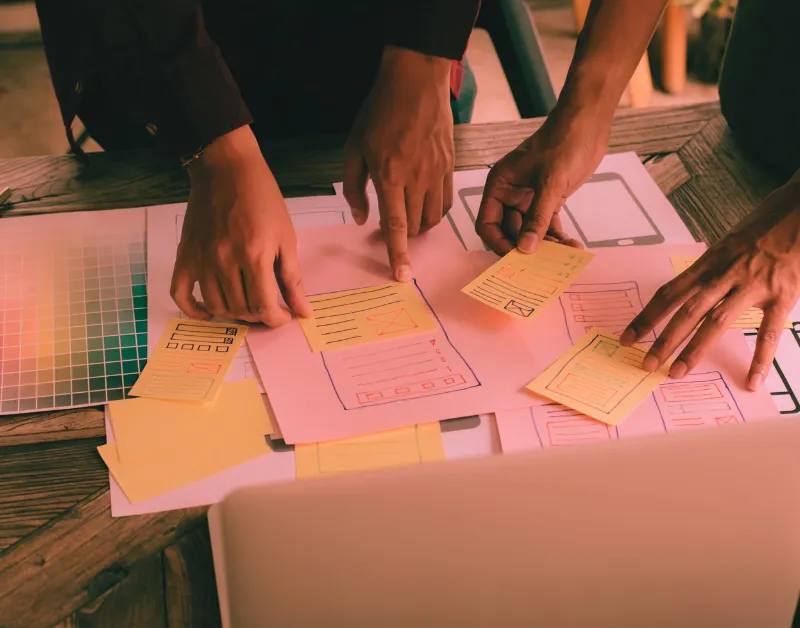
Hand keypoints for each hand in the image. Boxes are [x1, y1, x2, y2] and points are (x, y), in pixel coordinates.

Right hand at [170, 125, 311, 325]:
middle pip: (240, 309)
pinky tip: (210, 312)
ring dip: (234, 313)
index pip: (263, 306)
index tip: (283, 317)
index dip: (276, 319)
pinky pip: (181, 293)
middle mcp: (225, 261)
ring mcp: (201, 260)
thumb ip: (293, 278)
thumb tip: (303, 312)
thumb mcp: (286, 237)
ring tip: (246, 306)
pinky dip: (194, 310)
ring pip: (216, 306)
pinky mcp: (185, 255)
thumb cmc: (263, 200)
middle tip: (267, 307)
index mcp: (254, 256)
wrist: (226, 169)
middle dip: (258, 315)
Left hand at [343, 46, 453, 280]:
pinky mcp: (449, 166)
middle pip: (415, 226)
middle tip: (389, 229)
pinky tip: (423, 205)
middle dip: (403, 238)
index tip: (402, 276)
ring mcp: (437, 172)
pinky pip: (446, 202)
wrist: (415, 80)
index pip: (395, 226)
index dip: (397, 254)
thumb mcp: (354, 148)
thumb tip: (360, 219)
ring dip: (419, 226)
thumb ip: (355, 188)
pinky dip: (434, 212)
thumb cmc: (379, 111)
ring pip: (432, 218)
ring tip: (406, 217)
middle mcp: (417, 178)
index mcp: (389, 175)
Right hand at [476, 105, 608, 253]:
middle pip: (509, 232)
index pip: (488, 224)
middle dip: (525, 248)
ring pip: (530, 231)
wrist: (587, 124)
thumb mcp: (550, 183)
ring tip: (563, 255)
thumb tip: (526, 249)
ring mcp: (529, 198)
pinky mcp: (548, 200)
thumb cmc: (562, 143)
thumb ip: (537, 218)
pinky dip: (557, 237)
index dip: (498, 243)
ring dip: (545, 245)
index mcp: (499, 186)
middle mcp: (510, 194)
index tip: (516, 258)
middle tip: (542, 264)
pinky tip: (571, 246)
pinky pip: (547, 225)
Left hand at [621, 173, 799, 390]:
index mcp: (709, 262)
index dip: (646, 316)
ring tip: (677, 372)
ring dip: (694, 350)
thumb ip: (709, 269)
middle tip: (647, 364)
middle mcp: (725, 274)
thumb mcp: (727, 243)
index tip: (628, 337)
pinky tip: (752, 380)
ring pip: (717, 323)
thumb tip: (686, 291)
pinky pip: (768, 332)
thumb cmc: (764, 226)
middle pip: (686, 311)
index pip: (669, 293)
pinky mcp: (782, 295)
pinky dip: (760, 359)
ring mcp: (753, 285)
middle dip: (663, 339)